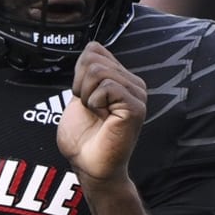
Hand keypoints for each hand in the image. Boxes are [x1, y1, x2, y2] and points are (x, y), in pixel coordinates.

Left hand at [55, 41, 146, 184]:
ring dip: (86, 95)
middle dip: (79, 85)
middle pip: (93, 59)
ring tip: (95, 113)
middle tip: (88, 108)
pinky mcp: (135, 107)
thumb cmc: (82, 138)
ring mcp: (136, 94)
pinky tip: (101, 116)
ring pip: (98, 71)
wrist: (88, 165)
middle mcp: (131, 82)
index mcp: (119, 78)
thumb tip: (91, 49)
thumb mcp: (79, 96)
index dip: (78, 72)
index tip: (81, 96)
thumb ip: (85, 72)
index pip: (94, 50)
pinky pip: (108, 87)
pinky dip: (94, 101)